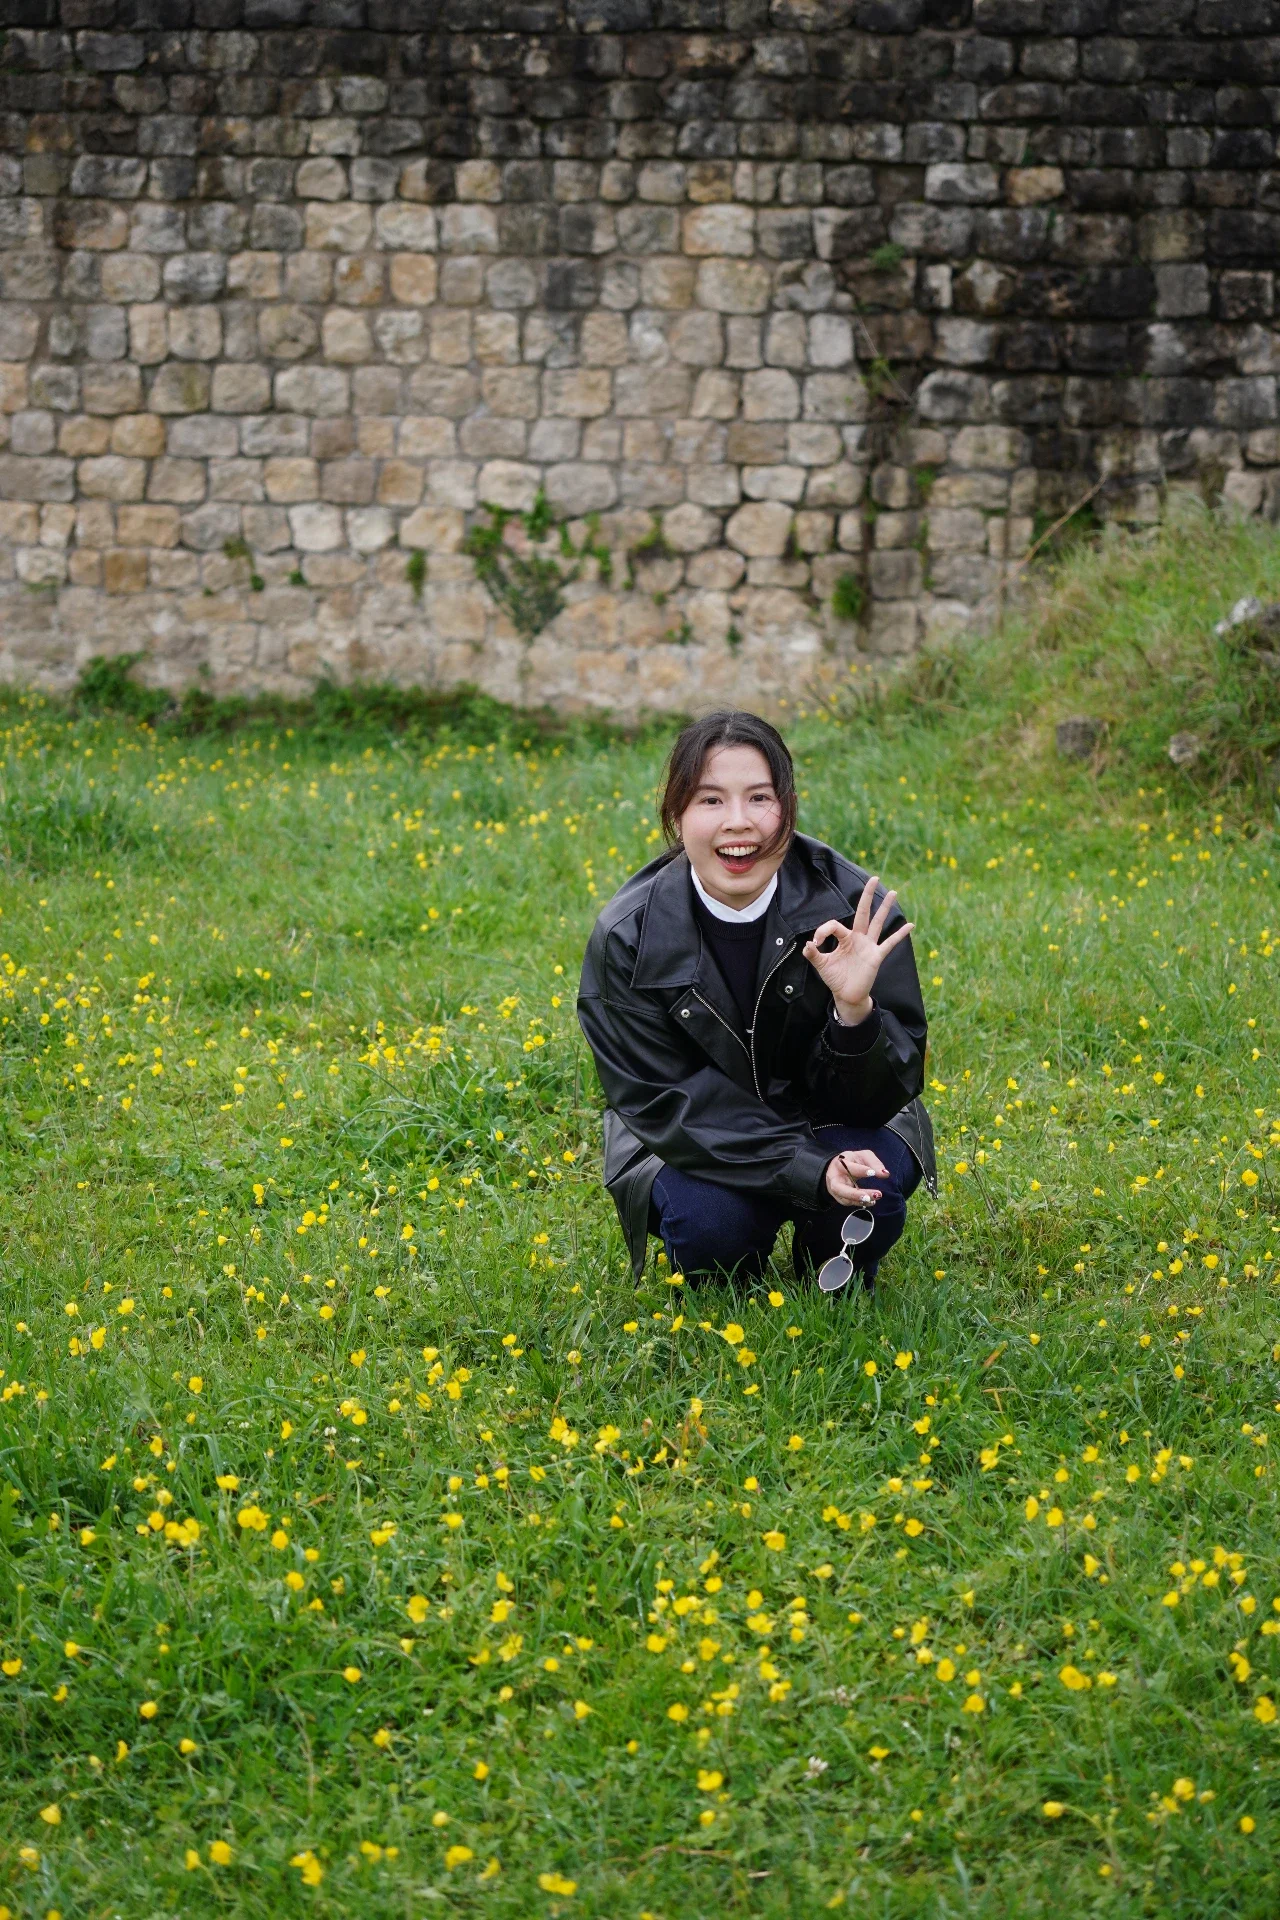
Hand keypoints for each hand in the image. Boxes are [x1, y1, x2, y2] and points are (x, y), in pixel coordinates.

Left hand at [802, 876, 913, 1026]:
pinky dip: (899, 935)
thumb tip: (807, 943)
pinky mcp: (876, 956)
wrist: (846, 995)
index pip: (835, 925)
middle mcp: (858, 938)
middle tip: (874, 878)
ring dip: (885, 908)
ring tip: (893, 892)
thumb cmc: (835, 978)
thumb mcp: (821, 965)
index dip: (823, 930)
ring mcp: (869, 946)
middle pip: (864, 912)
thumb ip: (813, 954)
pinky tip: (910, 925)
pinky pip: (890, 944)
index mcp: (844, 938)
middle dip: (868, 895)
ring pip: (877, 923)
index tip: (815, 943)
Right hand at [824, 1149, 888, 1206]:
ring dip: (860, 1200)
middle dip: (855, 1194)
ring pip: (844, 1198)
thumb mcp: (864, 1156)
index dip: (860, 1170)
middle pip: (838, 1188)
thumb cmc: (853, 1161)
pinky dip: (861, 1203)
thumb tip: (885, 1174)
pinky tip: (871, 1201)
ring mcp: (835, 1189)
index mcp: (840, 1163)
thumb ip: (874, 1163)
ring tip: (874, 1198)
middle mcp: (834, 1178)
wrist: (839, 1168)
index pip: (848, 1167)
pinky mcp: (840, 1197)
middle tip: (873, 1195)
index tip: (873, 1173)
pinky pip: (849, 1202)